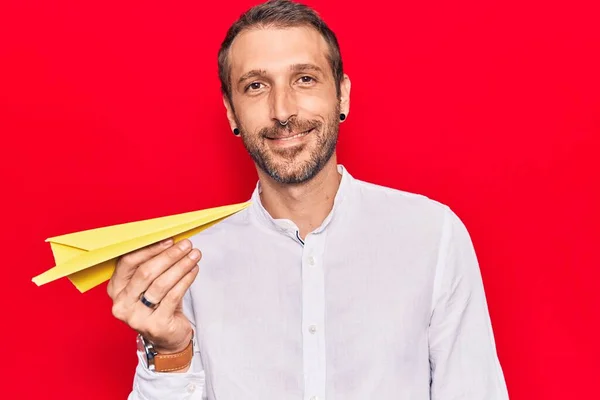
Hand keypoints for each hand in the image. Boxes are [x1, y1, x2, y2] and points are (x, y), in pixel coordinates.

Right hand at [107, 238, 200, 353]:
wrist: (168, 339)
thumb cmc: (159, 306)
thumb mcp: (150, 285)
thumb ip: (153, 265)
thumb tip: (171, 241)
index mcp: (116, 289)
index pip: (128, 262)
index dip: (150, 249)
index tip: (169, 239)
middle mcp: (122, 304)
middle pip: (146, 272)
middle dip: (169, 256)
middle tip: (186, 245)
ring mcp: (137, 317)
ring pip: (161, 284)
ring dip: (180, 266)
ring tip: (194, 255)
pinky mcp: (155, 325)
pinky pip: (173, 296)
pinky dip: (185, 280)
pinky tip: (193, 270)